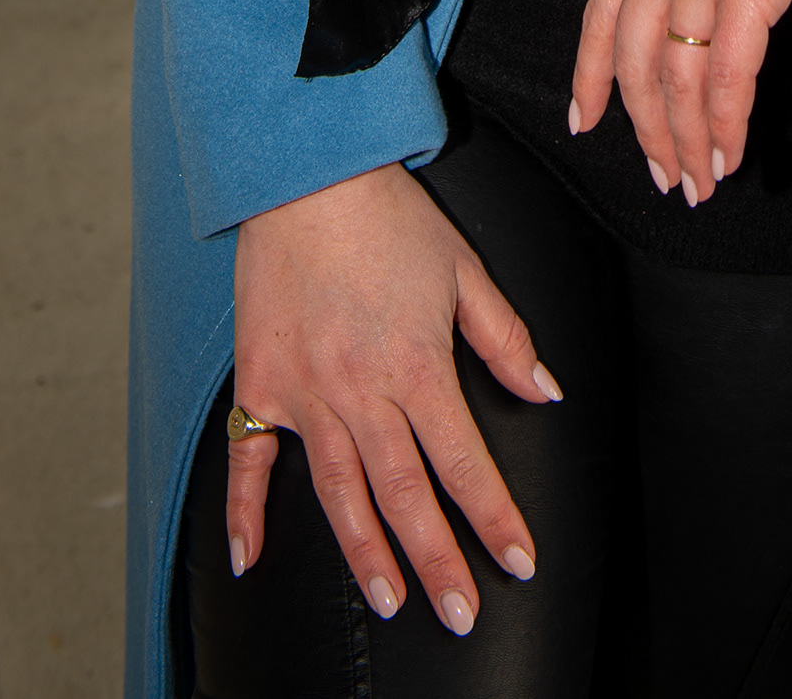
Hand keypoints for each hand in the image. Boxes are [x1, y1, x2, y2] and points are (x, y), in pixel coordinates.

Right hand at [227, 161, 561, 632]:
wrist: (310, 178)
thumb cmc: (392, 220)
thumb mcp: (465, 270)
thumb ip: (504, 338)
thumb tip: (546, 390)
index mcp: (418, 366)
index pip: (464, 461)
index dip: (494, 516)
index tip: (517, 562)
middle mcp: (362, 391)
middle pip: (405, 494)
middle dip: (437, 560)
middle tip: (459, 614)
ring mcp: (306, 393)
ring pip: (340, 492)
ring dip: (366, 553)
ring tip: (389, 600)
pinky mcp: (261, 383)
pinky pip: (250, 459)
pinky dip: (245, 512)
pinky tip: (249, 559)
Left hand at [571, 0, 791, 204]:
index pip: (599, 19)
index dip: (589, 78)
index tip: (585, 122)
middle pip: (634, 64)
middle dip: (647, 132)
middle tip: (665, 177)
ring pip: (677, 79)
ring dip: (687, 141)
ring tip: (703, 181)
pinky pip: (727, 72)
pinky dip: (726, 122)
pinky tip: (731, 150)